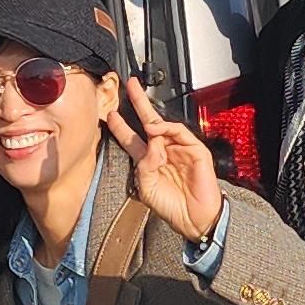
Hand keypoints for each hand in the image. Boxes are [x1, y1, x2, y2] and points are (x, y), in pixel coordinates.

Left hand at [115, 81, 222, 246]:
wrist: (194, 219)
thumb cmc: (171, 206)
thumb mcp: (147, 188)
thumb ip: (143, 166)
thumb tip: (149, 146)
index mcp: (149, 161)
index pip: (132, 138)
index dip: (120, 126)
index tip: (109, 114)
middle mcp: (163, 151)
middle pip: (148, 122)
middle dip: (139, 102)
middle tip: (130, 85)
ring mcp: (179, 149)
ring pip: (163, 125)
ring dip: (152, 122)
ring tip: (148, 127)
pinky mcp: (194, 150)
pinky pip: (179, 132)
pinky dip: (167, 129)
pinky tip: (157, 131)